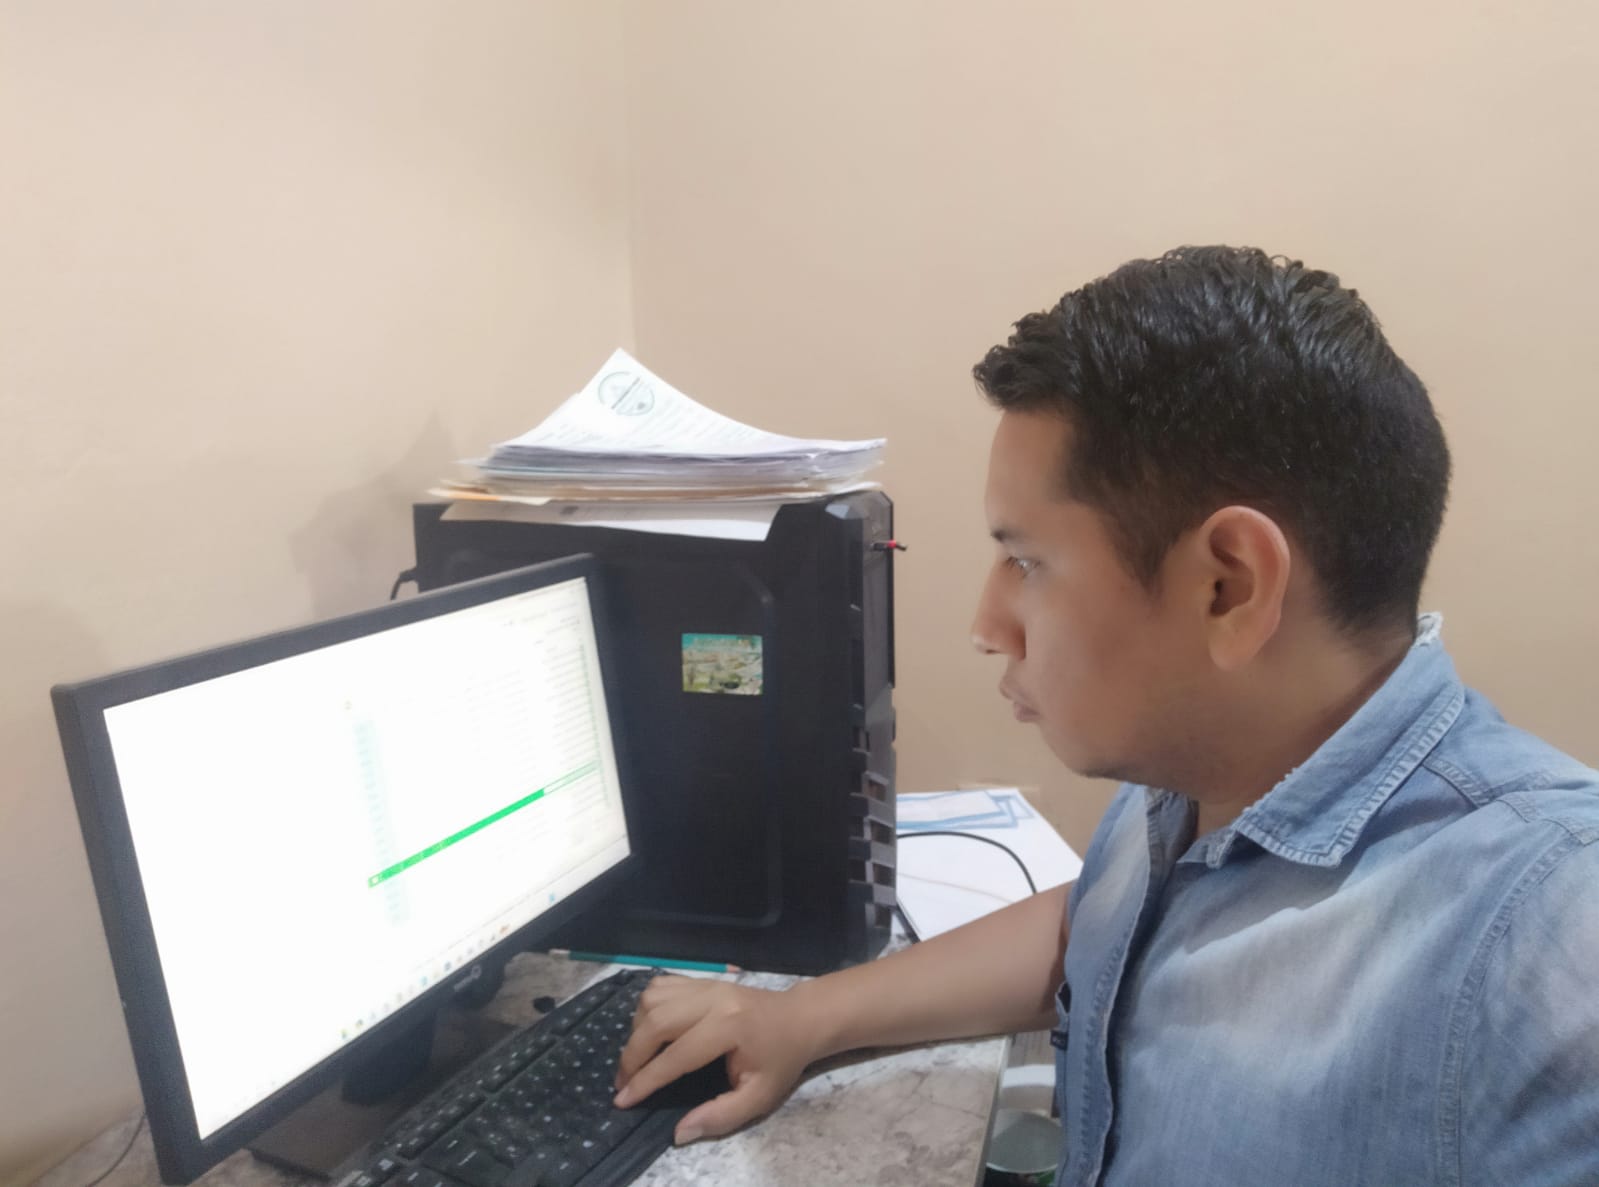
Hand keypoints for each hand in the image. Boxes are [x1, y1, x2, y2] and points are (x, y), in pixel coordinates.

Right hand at [613, 975, 822, 1144]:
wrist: (799, 1019)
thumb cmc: (780, 1059)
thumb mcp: (759, 1097)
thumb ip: (720, 1116)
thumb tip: (679, 1132)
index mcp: (729, 1027)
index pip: (676, 1055)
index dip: (646, 1080)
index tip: (622, 1100)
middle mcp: (713, 998)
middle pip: (657, 1021)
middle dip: (632, 1056)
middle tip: (622, 1084)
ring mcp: (706, 984)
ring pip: (653, 999)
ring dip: (637, 1030)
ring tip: (637, 1059)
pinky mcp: (701, 979)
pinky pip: (660, 987)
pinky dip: (646, 1008)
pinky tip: (649, 1030)